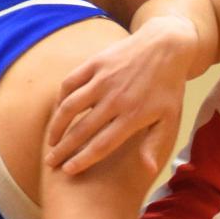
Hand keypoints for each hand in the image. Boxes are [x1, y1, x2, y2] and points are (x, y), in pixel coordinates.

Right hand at [45, 19, 197, 175]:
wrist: (167, 47)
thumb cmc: (168, 88)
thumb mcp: (169, 118)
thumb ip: (155, 143)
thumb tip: (149, 170)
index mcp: (133, 116)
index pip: (101, 145)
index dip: (82, 160)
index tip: (67, 171)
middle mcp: (115, 98)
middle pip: (81, 130)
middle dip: (63, 149)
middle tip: (50, 162)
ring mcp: (103, 79)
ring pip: (70, 107)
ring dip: (56, 127)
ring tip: (50, 141)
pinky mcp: (95, 63)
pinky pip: (70, 83)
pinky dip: (60, 98)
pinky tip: (58, 111)